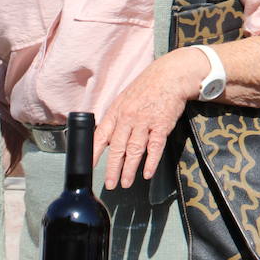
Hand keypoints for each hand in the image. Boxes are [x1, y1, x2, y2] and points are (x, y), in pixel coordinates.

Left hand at [94, 49, 201, 189]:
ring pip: (134, 150)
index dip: (94, 153)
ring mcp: (145, 122)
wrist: (169, 76)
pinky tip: (147, 173)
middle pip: (117, 148)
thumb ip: (116, 118)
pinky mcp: (162, 125)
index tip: (89, 168)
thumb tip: (105, 137)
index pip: (100, 136)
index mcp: (116, 112)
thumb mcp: (124, 99)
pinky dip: (151, 162)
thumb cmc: (146, 88)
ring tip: (126, 183)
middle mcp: (128, 118)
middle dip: (112, 168)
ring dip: (129, 169)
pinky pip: (155, 147)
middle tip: (110, 184)